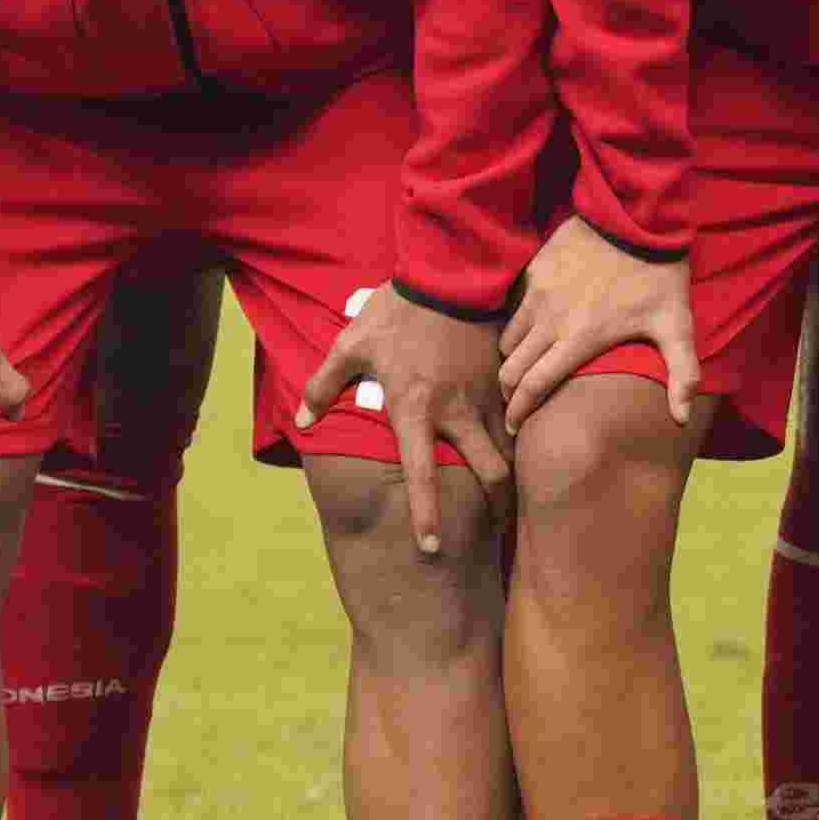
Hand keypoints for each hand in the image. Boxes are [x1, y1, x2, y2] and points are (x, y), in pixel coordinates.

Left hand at [299, 283, 513, 554]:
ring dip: (512, 468)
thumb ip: (324, 385)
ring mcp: (486, 393)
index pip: (423, 476)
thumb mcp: (351, 345)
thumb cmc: (396, 312)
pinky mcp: (504, 375)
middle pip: (492, 473)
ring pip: (511, 445)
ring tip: (512, 488)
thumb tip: (301, 421)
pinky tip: (516, 438)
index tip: (430, 549)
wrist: (448, 270)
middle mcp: (457, 411)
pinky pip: (516, 412)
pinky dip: (517, 430)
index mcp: (415, 410)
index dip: (427, 516)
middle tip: (498, 525)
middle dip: (499, 505)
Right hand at [502, 214, 696, 431]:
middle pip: (510, 369)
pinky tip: (533, 327)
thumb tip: (682, 418)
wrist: (638, 216)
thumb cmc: (659, 275)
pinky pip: (513, 307)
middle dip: (508, 392)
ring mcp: (538, 293)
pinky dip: (517, 324)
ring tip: (526, 365)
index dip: (518, 412)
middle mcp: (551, 319)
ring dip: (513, 357)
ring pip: (507, 339)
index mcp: (580, 338)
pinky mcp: (533, 270)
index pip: (534, 386)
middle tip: (515, 402)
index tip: (513, 428)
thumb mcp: (677, 325)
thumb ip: (682, 373)